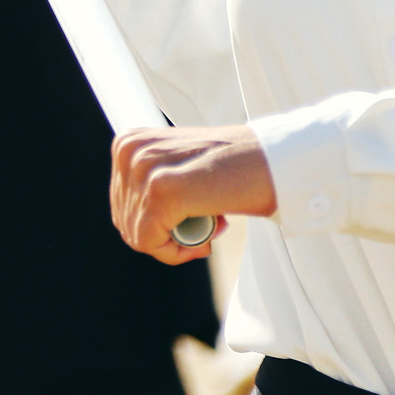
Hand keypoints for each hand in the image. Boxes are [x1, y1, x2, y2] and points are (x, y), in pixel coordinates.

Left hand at [109, 125, 275, 264]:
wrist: (272, 162)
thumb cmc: (231, 169)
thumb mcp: (178, 165)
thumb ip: (150, 181)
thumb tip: (128, 222)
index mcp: (129, 142)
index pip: (122, 205)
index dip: (156, 225)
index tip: (189, 218)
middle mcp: (130, 150)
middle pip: (127, 222)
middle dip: (164, 235)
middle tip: (204, 223)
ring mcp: (144, 168)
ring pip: (138, 235)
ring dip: (175, 243)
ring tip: (208, 222)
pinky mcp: (161, 190)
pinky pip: (149, 242)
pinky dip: (177, 252)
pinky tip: (204, 241)